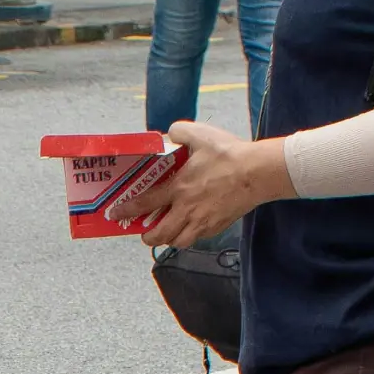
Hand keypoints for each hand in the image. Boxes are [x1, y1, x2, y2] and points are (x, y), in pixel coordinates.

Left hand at [125, 121, 289, 249]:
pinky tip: (191, 227)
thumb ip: (180, 132)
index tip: (116, 214)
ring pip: (179, 241)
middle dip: (148, 237)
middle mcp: (187, 210)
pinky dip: (190, 236)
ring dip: (169, 239)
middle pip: (160, 235)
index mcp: (179, 188)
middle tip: (145, 233)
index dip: (127, 210)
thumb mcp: (201, 135)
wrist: (257, 173)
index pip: (145, 203)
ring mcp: (203, 221)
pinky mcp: (217, 226)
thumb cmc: (230, 155)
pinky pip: (198, 238)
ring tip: (168, 231)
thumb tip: (169, 133)